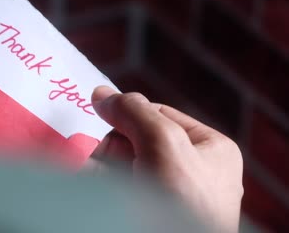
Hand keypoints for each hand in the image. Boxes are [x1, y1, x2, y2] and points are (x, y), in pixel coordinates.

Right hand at [89, 86, 243, 232]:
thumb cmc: (183, 203)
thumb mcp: (164, 142)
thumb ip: (134, 111)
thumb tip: (101, 94)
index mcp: (208, 149)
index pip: (156, 114)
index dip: (130, 114)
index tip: (104, 113)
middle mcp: (186, 171)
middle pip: (131, 138)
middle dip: (115, 149)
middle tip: (120, 167)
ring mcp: (160, 194)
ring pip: (114, 163)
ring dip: (102, 169)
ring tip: (109, 187)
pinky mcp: (136, 210)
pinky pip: (107, 184)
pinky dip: (96, 184)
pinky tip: (97, 191)